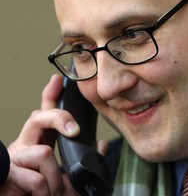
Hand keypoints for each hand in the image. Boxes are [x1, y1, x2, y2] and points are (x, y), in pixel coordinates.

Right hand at [0, 74, 79, 195]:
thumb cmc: (46, 194)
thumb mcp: (71, 177)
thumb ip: (83, 160)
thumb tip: (100, 144)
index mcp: (39, 143)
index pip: (44, 114)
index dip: (50, 95)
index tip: (58, 81)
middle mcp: (25, 146)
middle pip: (38, 117)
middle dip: (59, 118)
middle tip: (75, 131)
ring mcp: (15, 158)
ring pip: (43, 153)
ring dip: (54, 178)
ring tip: (52, 191)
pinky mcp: (7, 174)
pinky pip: (35, 179)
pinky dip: (45, 191)